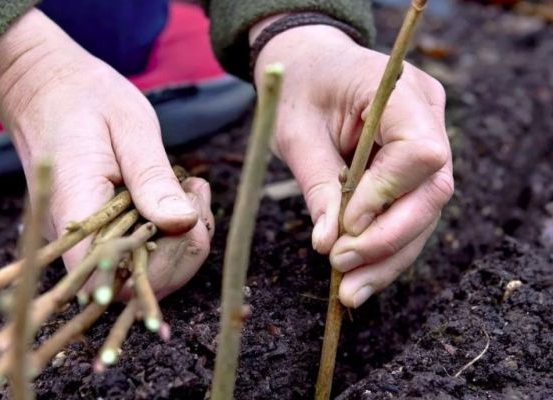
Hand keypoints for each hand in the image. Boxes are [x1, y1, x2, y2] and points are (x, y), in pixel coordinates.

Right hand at [0, 9, 213, 298]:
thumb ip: (153, 179)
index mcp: (77, 210)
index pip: (114, 278)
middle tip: (198, 196)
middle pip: (135, 283)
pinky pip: (138, 250)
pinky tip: (183, 195)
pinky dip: (170, 231)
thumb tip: (183, 223)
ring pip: (142, 271)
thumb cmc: (84, 99)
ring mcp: (86, 237)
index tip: (192, 219)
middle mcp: (75, 237)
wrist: (43, 87)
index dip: (162, 268)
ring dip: (182, 240)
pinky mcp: (99, 230)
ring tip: (194, 190)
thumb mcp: (129, 128)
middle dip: (184, 250)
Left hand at [251, 21, 452, 307]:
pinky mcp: (415, 167)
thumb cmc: (298, 89)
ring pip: (424, 212)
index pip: (419, 150)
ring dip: (388, 257)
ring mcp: (428, 140)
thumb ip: (317, 185)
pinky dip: (385, 248)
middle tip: (344, 272)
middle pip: (431, 191)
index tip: (346, 226)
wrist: (310, 66)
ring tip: (350, 292)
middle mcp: (427, 116)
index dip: (387, 194)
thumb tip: (328, 244)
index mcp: (400, 91)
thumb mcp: (295, 132)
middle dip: (388, 239)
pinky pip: (409, 212)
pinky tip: (360, 278)